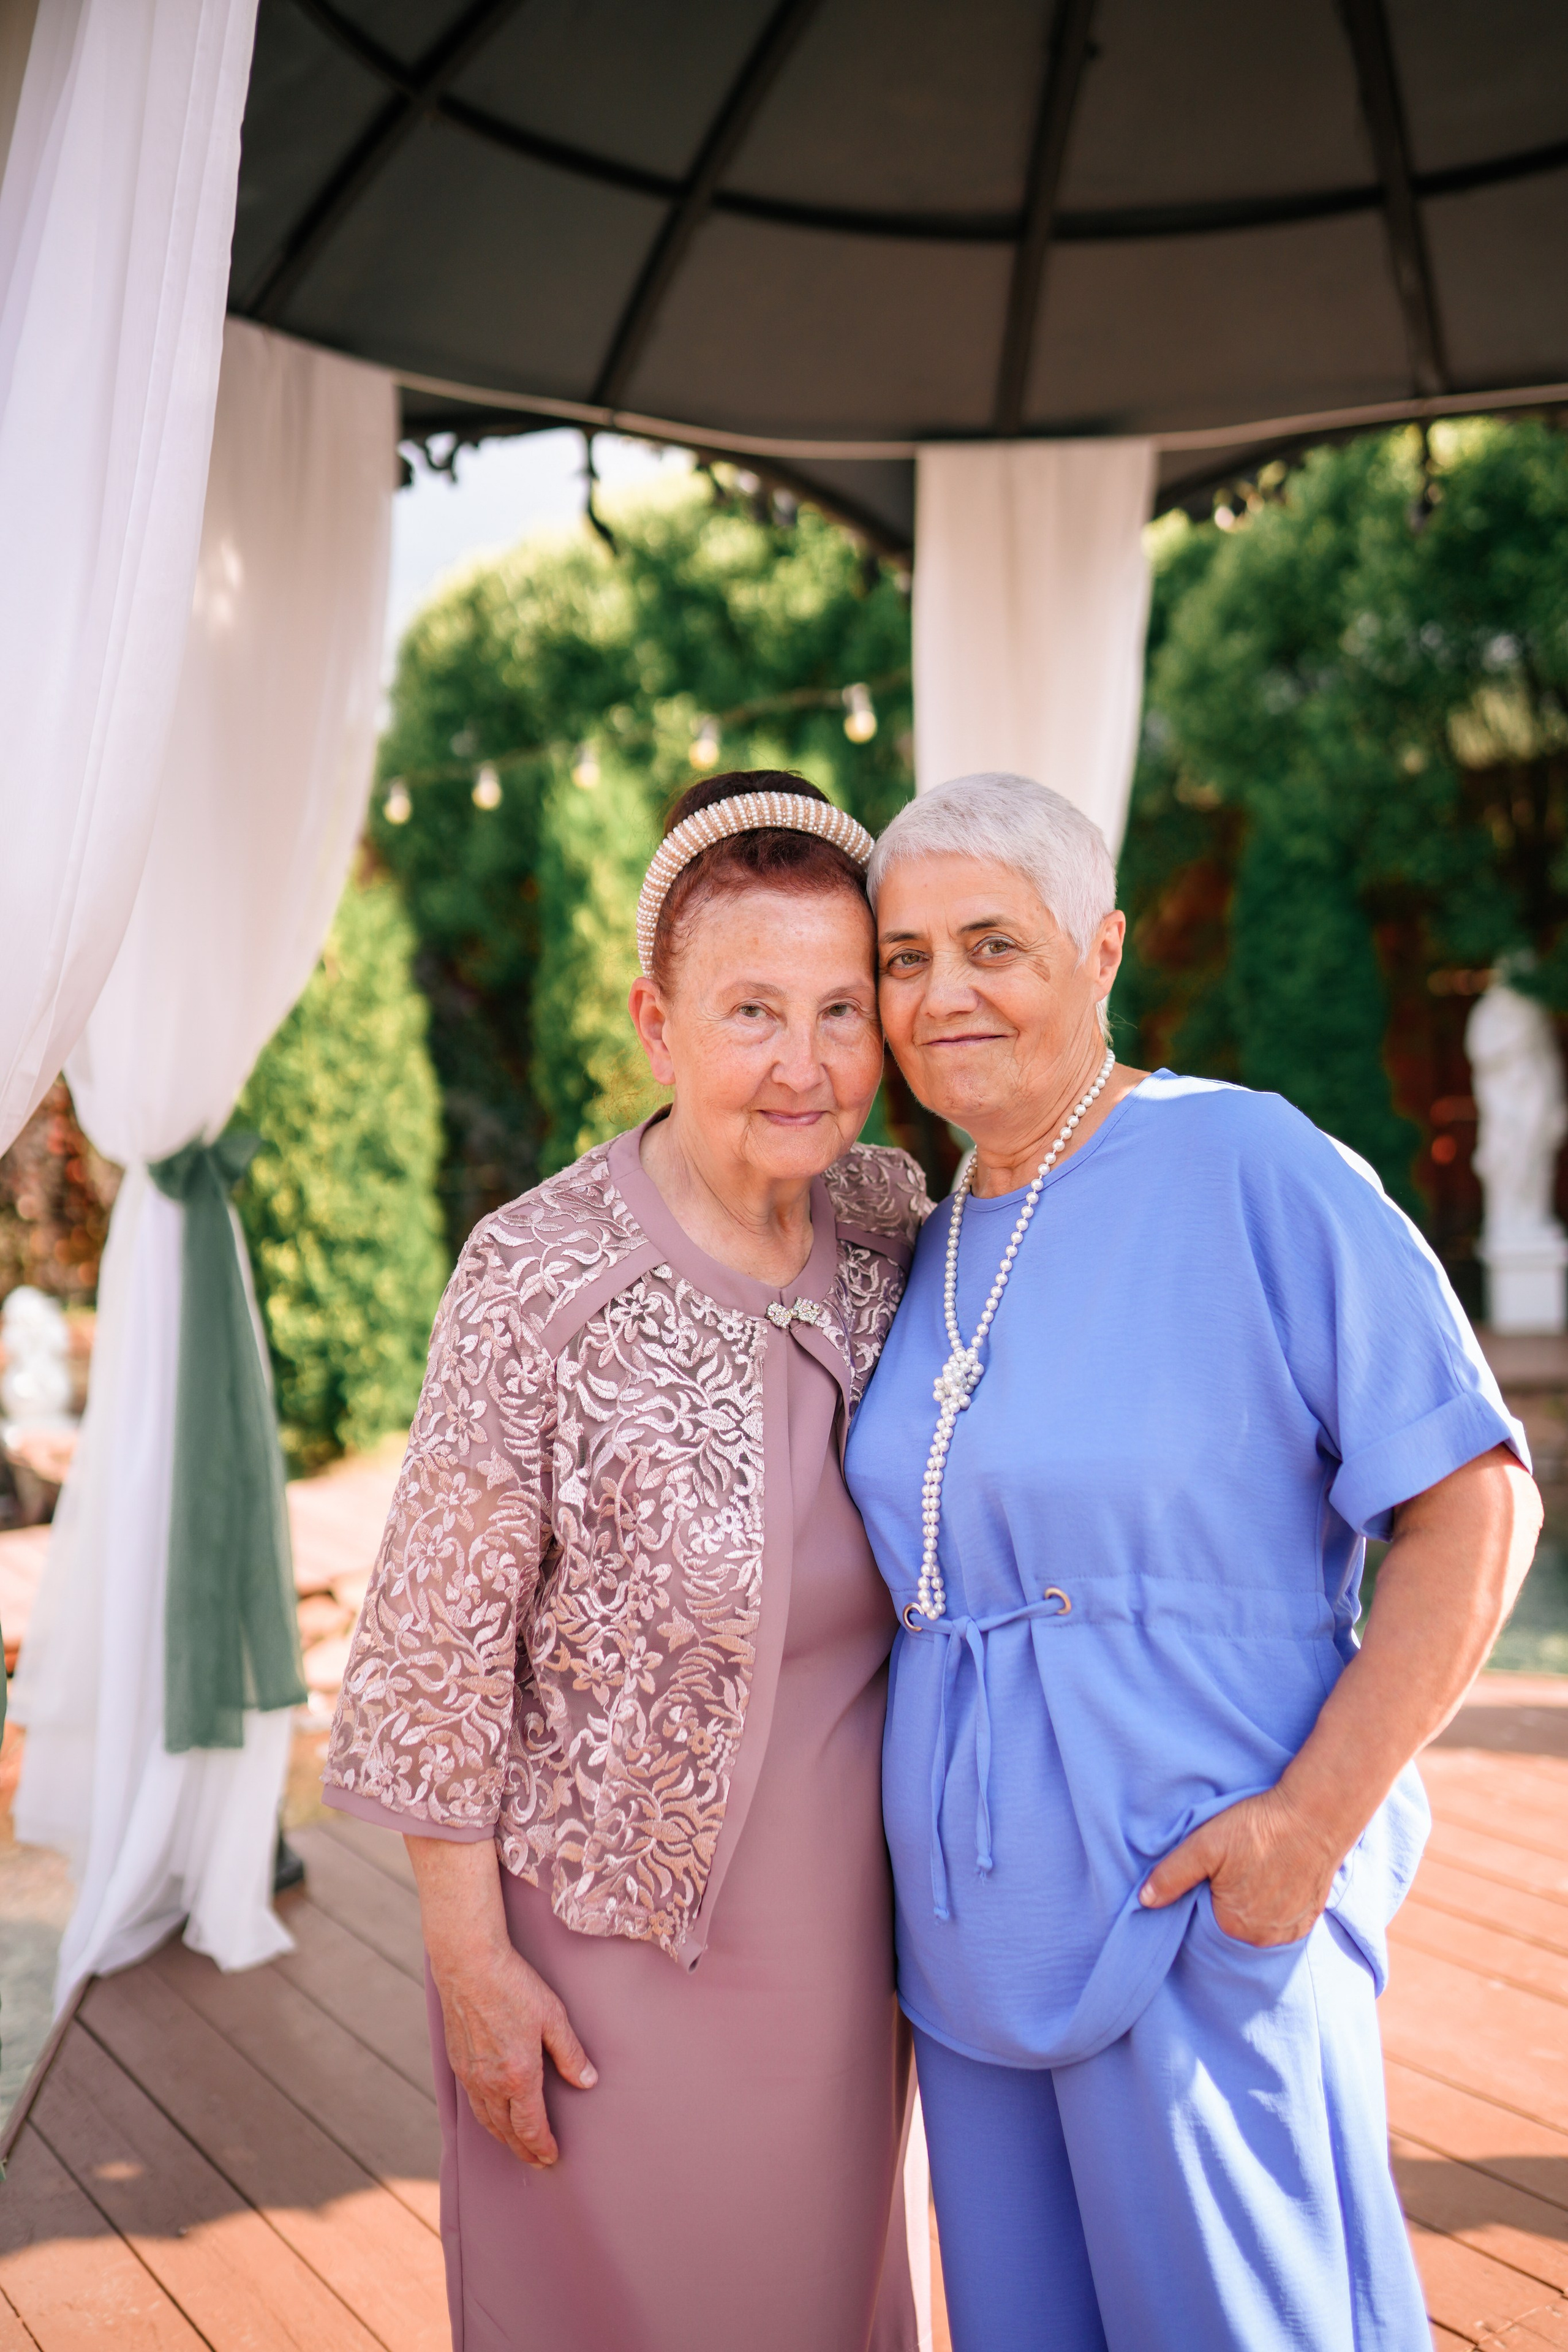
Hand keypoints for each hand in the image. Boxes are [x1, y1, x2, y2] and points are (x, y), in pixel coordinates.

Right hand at [431, 1940, 596, 2166]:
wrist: (469, 1965)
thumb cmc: (513, 1986)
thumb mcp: (553, 2017)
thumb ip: (570, 2053)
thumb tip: (587, 2081)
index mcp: (519, 2076)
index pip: (531, 2126)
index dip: (542, 2145)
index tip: (551, 2157)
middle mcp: (491, 2083)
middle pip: (507, 2131)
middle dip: (523, 2149)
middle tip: (536, 2160)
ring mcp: (471, 2075)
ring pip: (487, 2121)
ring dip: (503, 2137)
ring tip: (516, 2145)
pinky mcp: (458, 2063)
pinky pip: (473, 2103)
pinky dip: (486, 2118)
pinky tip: (492, 2115)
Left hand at [1138, 1784, 1341, 1946]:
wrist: (1315, 1816)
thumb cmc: (1258, 1828)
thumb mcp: (1204, 1845)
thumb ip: (1171, 1875)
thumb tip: (1143, 1901)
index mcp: (1233, 1926)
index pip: (1202, 1919)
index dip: (1202, 1894)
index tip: (1211, 1870)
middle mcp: (1263, 1939)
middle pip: (1231, 1924)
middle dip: (1226, 1901)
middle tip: (1234, 1867)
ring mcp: (1290, 1932)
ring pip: (1257, 1924)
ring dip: (1252, 1905)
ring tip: (1254, 1870)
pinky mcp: (1309, 1919)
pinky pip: (1281, 1922)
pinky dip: (1274, 1905)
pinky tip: (1273, 1879)